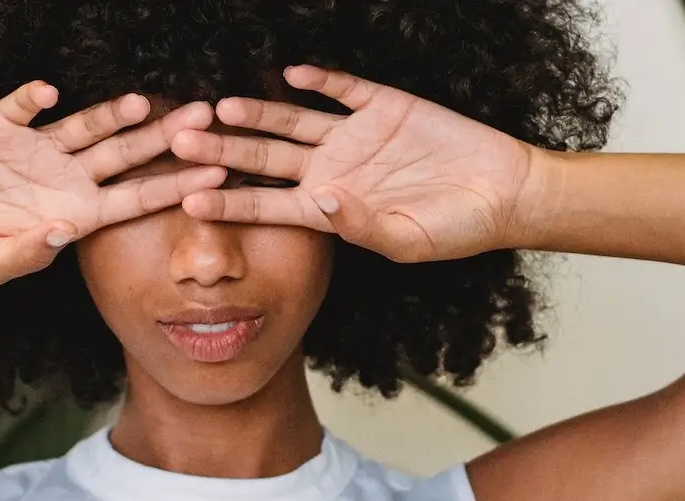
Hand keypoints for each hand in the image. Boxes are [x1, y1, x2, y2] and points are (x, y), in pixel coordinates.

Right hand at [0, 82, 225, 286]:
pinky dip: (34, 98)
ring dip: (111, 113)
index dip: (176, 186)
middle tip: (205, 117)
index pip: (136, 198)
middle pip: (124, 154)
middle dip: (164, 137)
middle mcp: (61, 178)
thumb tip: (60, 231)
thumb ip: (27, 253)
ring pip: (84, 125)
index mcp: (72, 215)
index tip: (217, 175)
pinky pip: (20, 106)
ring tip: (144, 102)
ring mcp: (31, 149)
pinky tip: (49, 93)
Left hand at [169, 65, 544, 262]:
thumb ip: (362, 226)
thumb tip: (321, 200)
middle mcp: (333, 168)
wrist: (503, 194)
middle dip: (225, 149)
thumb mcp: (408, 241)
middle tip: (181, 140)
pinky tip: (290, 75)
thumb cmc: (457, 230)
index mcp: (331, 209)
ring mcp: (355, 136)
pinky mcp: (383, 106)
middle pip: (267, 156)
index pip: (267, 203)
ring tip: (222, 107)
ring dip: (259, 112)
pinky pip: (344, 89)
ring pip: (294, 121)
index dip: (229, 200)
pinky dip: (320, 81)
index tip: (188, 197)